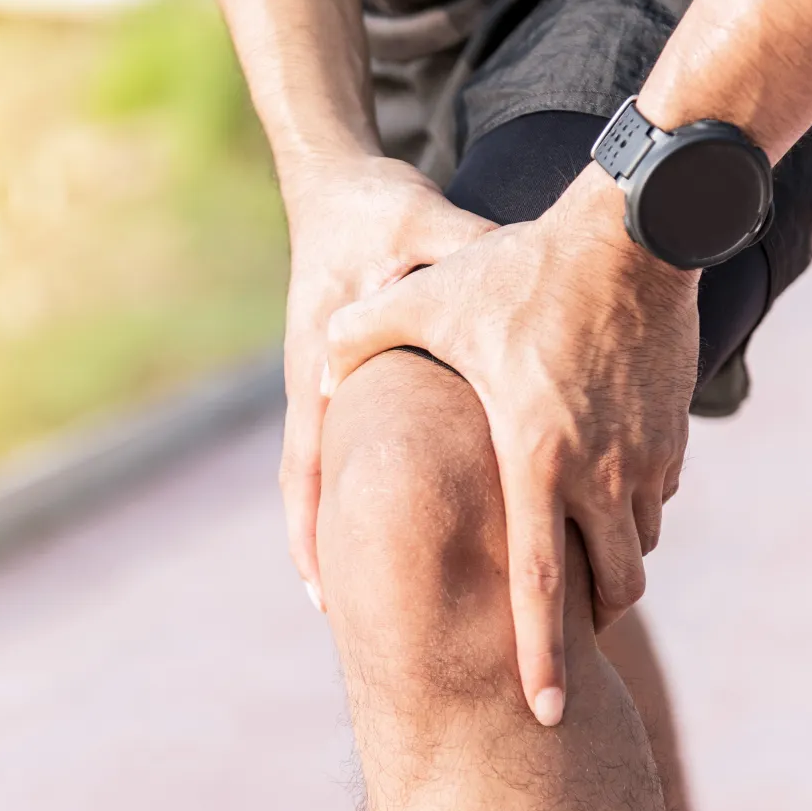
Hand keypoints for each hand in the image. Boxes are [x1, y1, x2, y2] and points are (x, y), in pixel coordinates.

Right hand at [277, 151, 496, 608]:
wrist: (340, 185)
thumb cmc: (376, 212)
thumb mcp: (423, 231)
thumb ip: (463, 260)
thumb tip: (504, 278)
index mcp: (324, 368)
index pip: (307, 467)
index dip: (313, 534)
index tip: (326, 596)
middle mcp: (324, 391)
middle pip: (318, 492)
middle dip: (333, 555)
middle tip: (358, 624)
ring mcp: (337, 390)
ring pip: (340, 478)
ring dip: (355, 531)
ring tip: (391, 597)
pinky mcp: (359, 384)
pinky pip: (366, 450)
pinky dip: (380, 493)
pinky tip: (427, 525)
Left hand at [320, 165, 697, 725]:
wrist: (636, 231)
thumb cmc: (523, 270)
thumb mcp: (427, 299)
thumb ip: (360, 337)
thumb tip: (310, 366)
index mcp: (536, 459)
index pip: (540, 584)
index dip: (539, 656)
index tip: (546, 711)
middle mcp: (600, 471)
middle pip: (608, 586)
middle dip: (585, 621)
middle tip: (561, 635)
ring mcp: (648, 456)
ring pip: (637, 545)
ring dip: (610, 564)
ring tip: (574, 561)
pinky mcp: (676, 435)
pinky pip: (655, 498)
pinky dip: (630, 512)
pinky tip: (599, 487)